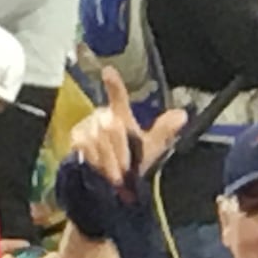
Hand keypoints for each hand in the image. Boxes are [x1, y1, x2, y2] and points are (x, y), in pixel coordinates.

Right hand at [70, 66, 186, 186]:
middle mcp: (102, 116)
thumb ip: (164, 131)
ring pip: (99, 138)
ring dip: (111, 160)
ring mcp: (86, 127)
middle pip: (111, 126)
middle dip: (121, 150)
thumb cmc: (129, 163)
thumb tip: (182, 115)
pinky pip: (86, 147)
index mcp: (120, 115)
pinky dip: (98, 162)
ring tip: (116, 173)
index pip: (118, 96)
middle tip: (126, 168)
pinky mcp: (75, 140)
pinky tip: (102, 171)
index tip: (108, 71)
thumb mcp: (150, 148)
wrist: (109, 185)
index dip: (113, 85)